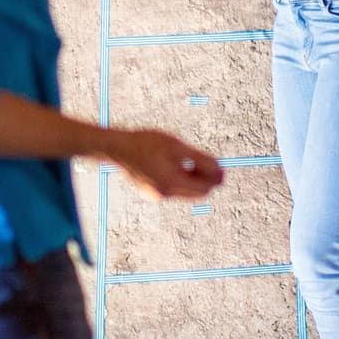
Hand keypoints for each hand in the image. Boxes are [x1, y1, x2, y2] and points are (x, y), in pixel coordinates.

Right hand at [101, 128, 223, 201]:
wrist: (117, 147)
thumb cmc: (146, 143)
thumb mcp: (176, 146)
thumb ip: (199, 159)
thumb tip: (219, 169)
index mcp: (172, 184)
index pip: (204, 189)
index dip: (214, 178)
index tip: (221, 167)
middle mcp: (165, 194)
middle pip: (195, 193)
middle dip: (205, 180)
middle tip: (211, 164)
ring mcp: (156, 195)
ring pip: (184, 192)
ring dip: (192, 179)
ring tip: (192, 161)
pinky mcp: (150, 191)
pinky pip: (173, 189)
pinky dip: (179, 179)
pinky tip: (175, 164)